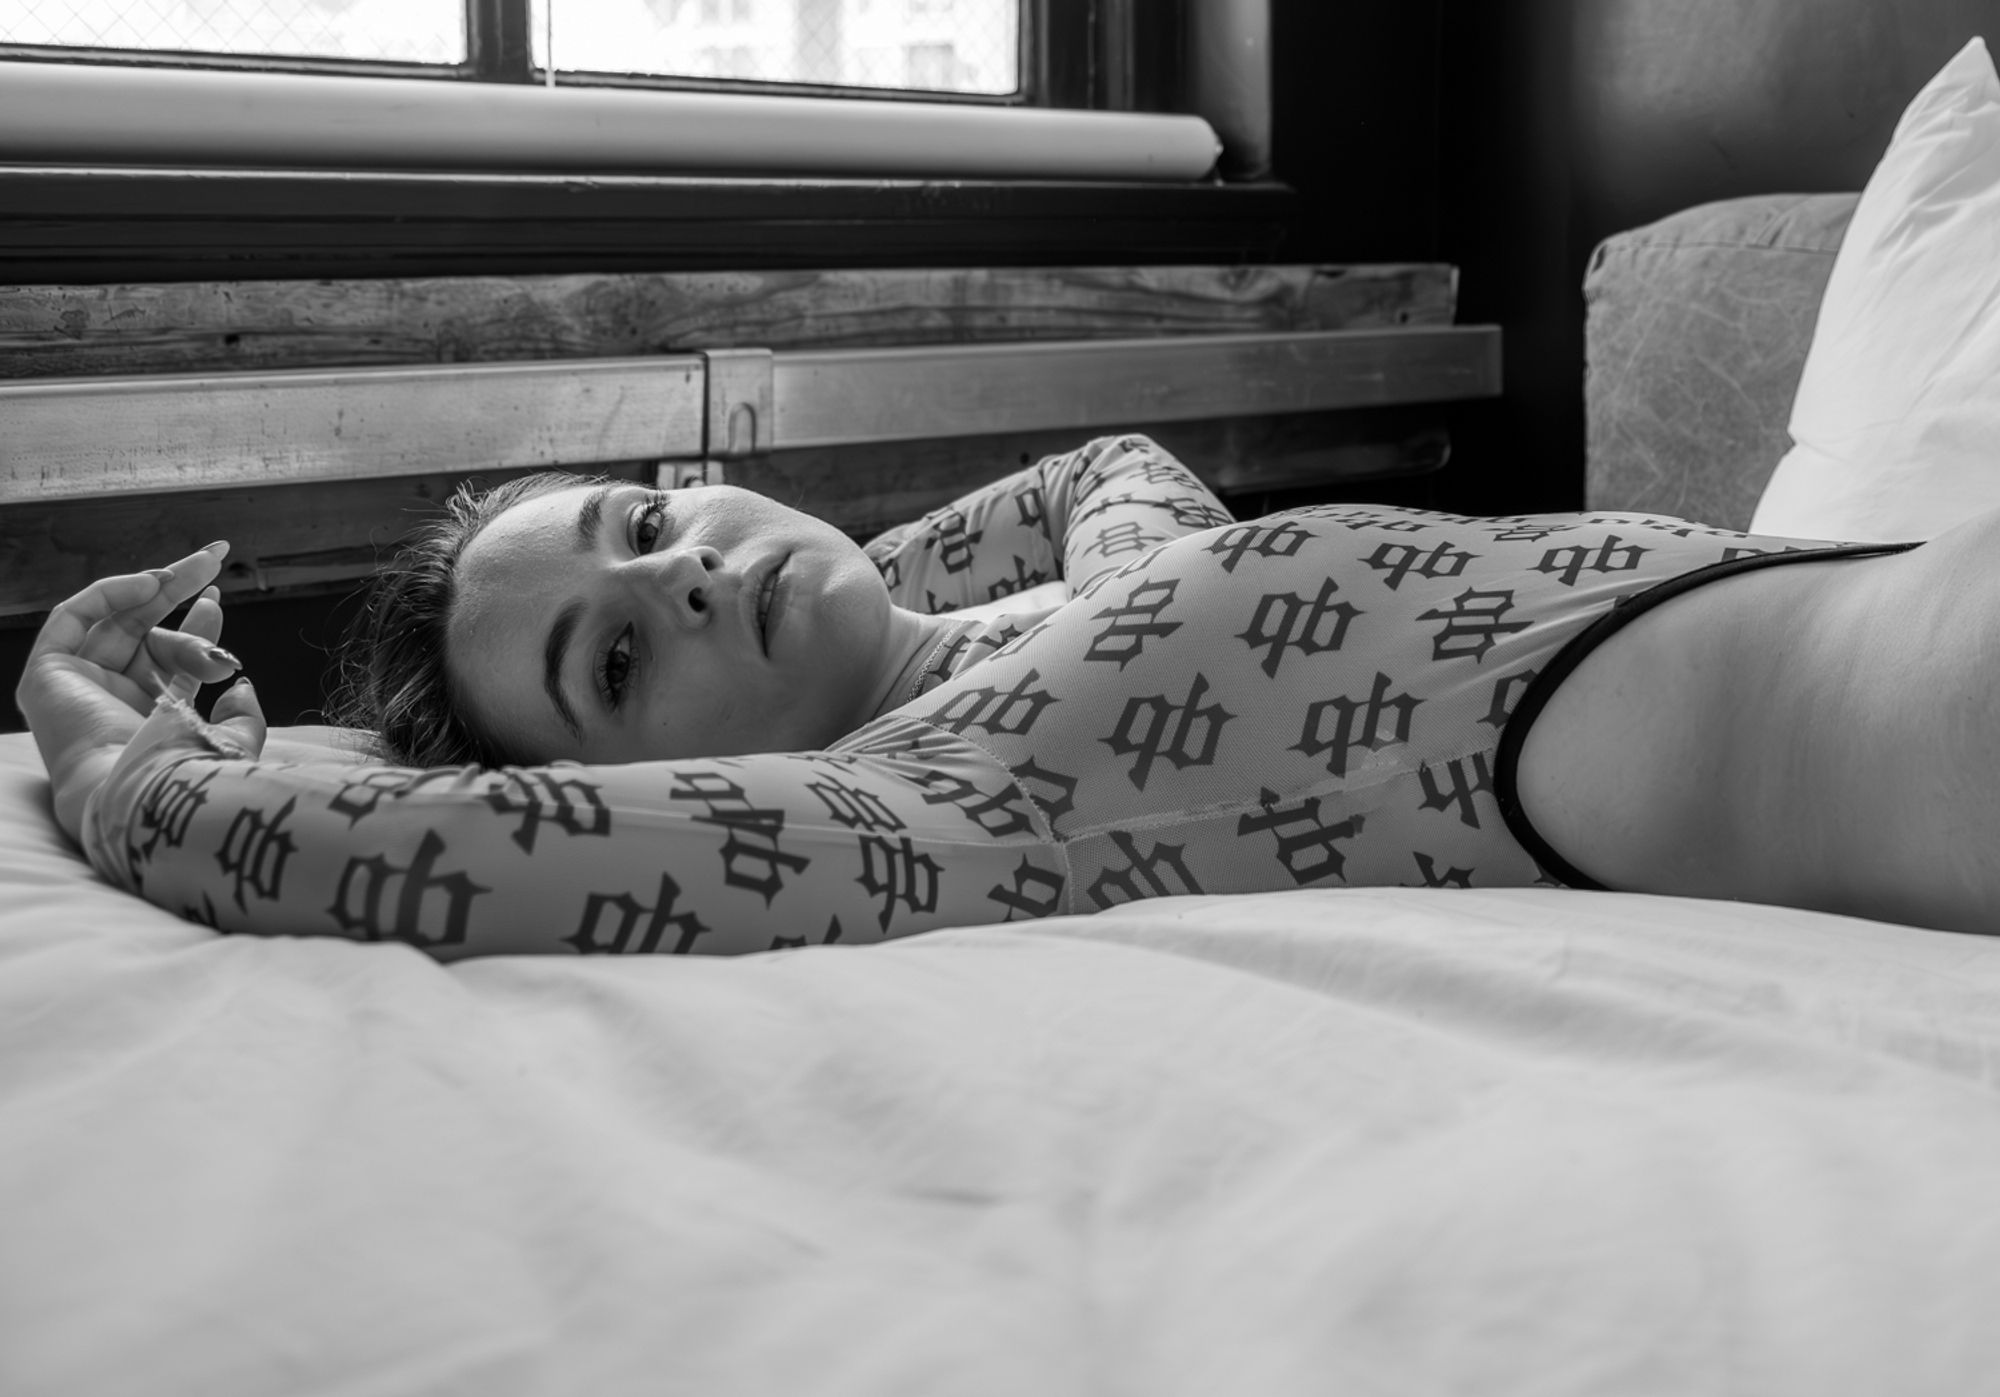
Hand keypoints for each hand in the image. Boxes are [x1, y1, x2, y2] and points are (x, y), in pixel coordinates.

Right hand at [14, 544, 249, 843]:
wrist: (135, 793)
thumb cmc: (181, 779)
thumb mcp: (227, 743)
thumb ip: (240, 718)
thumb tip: (241, 684)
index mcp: (148, 721)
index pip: (169, 662)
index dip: (195, 627)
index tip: (219, 598)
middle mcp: (109, 702)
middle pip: (144, 632)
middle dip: (179, 592)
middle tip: (216, 558)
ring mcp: (76, 688)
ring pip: (120, 623)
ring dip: (159, 589)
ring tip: (201, 573)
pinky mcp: (46, 674)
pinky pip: (71, 617)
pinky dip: (110, 592)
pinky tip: (151, 583)